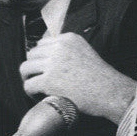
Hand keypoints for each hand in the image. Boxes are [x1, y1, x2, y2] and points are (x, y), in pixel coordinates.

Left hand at [20, 33, 134, 122]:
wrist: (110, 92)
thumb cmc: (101, 78)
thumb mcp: (85, 53)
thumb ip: (67, 51)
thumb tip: (47, 58)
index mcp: (68, 39)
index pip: (42, 44)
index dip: (42, 58)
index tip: (46, 68)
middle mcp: (59, 48)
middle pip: (32, 55)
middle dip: (34, 68)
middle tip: (40, 79)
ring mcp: (53, 64)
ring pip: (25, 68)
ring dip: (29, 78)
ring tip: (36, 87)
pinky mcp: (49, 81)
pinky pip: (28, 85)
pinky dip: (31, 92)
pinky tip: (38, 96)